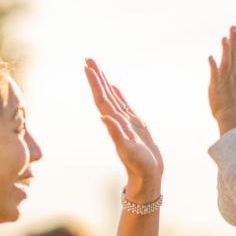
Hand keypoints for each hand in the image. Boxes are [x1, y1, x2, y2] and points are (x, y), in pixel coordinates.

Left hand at [84, 58, 162, 200]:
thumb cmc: (140, 166)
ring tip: (97, 68)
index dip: (94, 83)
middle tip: (88, 58)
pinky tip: (115, 87)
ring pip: (112, 97)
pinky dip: (118, 94)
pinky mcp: (134, 125)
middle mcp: (117, 120)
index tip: (87, 67)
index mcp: (114, 123)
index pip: (102, 99)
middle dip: (96, 76)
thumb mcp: (128, 151)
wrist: (148, 177)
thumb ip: (116, 134)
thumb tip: (103, 117)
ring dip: (104, 82)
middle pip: (104, 93)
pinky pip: (124, 105)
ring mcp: (125, 121)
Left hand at [208, 27, 235, 133]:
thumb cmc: (229, 103)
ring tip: (224, 38)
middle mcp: (232, 75)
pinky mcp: (217, 87)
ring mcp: (225, 80)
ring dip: (225, 51)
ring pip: (226, 62)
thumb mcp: (231, 86)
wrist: (229, 116)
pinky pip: (215, 75)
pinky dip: (213, 67)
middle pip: (234, 54)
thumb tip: (226, 67)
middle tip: (234, 27)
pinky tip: (210, 57)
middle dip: (234, 40)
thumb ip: (230, 75)